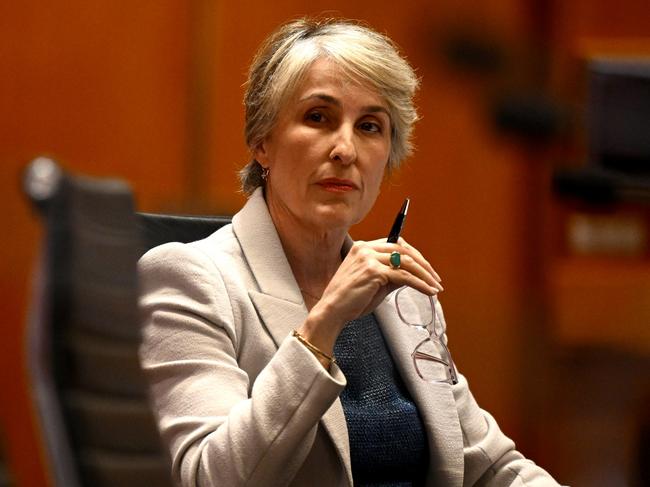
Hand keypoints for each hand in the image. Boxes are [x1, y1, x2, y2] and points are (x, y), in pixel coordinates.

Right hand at [300, 237, 441, 354]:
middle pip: (404, 249)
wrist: (332, 311)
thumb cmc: (350, 300)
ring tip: (435, 287)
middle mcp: (365, 249)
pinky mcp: (373, 272)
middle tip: (435, 278)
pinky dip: (420, 284)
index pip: (396, 243)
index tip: (426, 268)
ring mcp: (369, 258)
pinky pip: (404, 276)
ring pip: (407, 262)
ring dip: (425, 275)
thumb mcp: (374, 283)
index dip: (414, 255)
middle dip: (423, 264)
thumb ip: (391, 275)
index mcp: (363, 247)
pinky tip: (428, 291)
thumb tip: (413, 275)